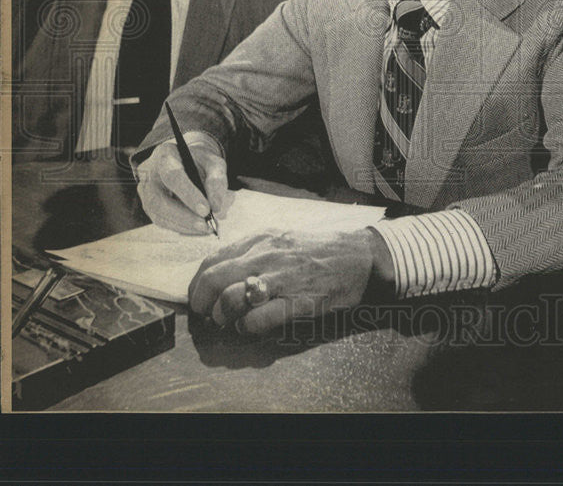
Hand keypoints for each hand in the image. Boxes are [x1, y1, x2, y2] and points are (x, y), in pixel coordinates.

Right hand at [135, 132, 228, 233]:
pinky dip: (182, 228)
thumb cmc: (199, 163)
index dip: (189, 194)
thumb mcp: (213, 163)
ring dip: (184, 226)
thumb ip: (217, 180)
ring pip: (158, 215)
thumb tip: (218, 209)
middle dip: (184, 216)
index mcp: (165, 157)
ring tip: (207, 228)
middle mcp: (149, 175)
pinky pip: (162, 222)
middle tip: (206, 225)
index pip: (173, 176)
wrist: (184, 162)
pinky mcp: (150, 207)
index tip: (206, 210)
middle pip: (158, 201)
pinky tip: (199, 230)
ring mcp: (146, 193)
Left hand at [187, 227, 394, 334]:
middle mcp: (266, 255)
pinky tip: (250, 327)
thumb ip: (253, 251)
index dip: (198, 285)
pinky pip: (257, 319)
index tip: (201, 297)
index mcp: (261, 239)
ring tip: (229, 321)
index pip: (211, 261)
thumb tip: (222, 272)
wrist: (360, 257)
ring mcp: (282, 278)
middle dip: (201, 303)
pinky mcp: (297, 301)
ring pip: (230, 300)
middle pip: (213, 280)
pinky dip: (246, 327)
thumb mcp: (282, 239)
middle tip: (207, 315)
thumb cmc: (320, 250)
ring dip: (222, 317)